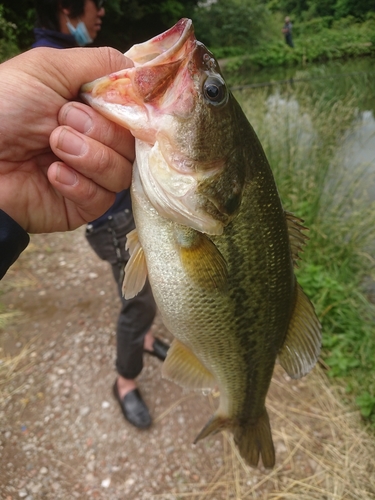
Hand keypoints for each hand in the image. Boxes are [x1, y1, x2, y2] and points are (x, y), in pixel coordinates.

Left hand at [0, 47, 134, 233]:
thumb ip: (100, 64)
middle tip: (62, 121)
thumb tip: (142, 73)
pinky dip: (77, 184)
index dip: (131, 110)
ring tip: (54, 146)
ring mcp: (90, 176)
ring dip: (89, 156)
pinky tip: (50, 174)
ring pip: (122, 173)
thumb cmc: (4, 107)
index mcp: (92, 111)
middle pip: (132, 145)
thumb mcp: (48, 69)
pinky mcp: (81, 207)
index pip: (135, 114)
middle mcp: (96, 143)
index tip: (116, 103)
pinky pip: (102, 198)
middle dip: (101, 131)